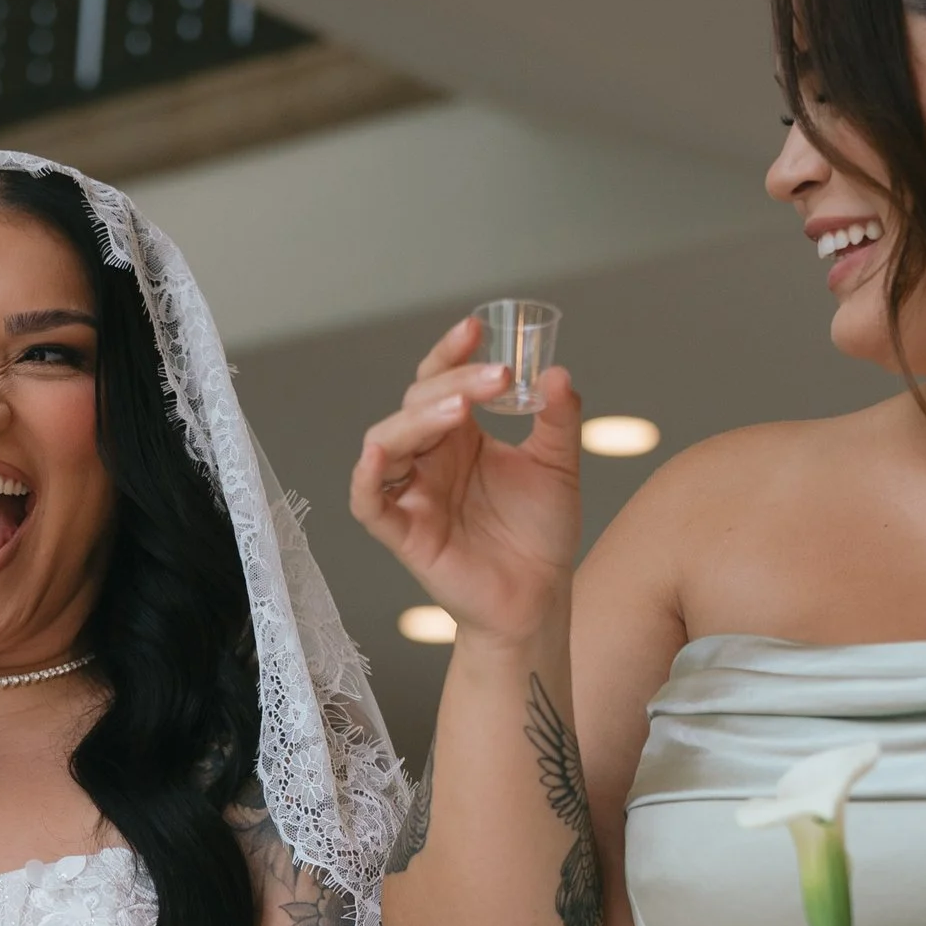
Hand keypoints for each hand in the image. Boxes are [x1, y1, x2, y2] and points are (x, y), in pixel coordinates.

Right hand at [349, 316, 583, 646]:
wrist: (540, 597)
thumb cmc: (541, 534)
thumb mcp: (559, 465)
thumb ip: (558, 417)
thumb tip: (557, 372)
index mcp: (461, 438)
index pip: (440, 382)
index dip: (450, 354)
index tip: (475, 328)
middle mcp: (431, 459)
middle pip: (416, 405)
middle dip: (451, 383)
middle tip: (495, 377)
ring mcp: (414, 494)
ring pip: (387, 443)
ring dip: (417, 420)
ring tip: (460, 409)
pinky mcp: (405, 534)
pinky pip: (370, 502)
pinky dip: (367, 478)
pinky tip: (379, 453)